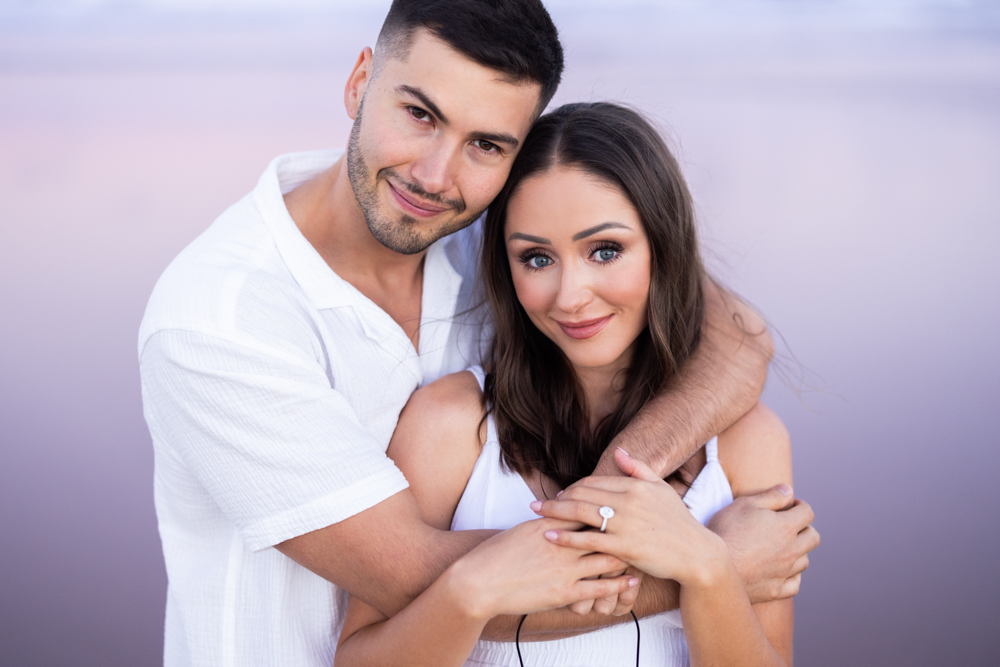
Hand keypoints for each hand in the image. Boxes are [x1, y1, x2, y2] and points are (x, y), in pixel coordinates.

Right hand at [447, 516, 638, 619]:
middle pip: (603, 531)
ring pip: (606, 558)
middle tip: (647, 525)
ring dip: (629, 555)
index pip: (587, 509)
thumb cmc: (499, 554)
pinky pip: (599, 588)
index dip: (609, 505)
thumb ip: (548, 520)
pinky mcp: (564, 592)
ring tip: (647, 552)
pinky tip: (633, 580)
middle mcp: (561, 543)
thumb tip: (562, 509)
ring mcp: (564, 568)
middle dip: (626, 528)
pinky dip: (619, 583)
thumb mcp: (526, 529)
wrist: (480, 581)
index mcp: (552, 524)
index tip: (629, 502)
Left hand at [531, 449, 726, 584]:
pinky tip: (549, 536)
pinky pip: (587, 539)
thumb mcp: (661, 489)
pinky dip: (565, 537)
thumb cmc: (678, 522)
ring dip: (554, 512)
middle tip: (539, 503)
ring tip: (536, 513)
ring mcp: (625, 524)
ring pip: (580, 513)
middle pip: (582, 494)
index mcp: (635, 485)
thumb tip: (619, 451)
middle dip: (558, 498)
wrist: (696, 553)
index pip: (594, 482)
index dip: (574, 488)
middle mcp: (628, 501)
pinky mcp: (623, 547)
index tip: (561, 494)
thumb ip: (638, 469)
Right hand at [707, 485, 819, 602]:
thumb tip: (789, 490)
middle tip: (789, 525)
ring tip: (784, 546)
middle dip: (805, 528)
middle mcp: (791, 550)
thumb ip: (772, 496)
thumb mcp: (745, 504)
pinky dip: (792, 576)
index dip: (800, 506)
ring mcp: (784, 572)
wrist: (713, 565)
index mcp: (786, 527)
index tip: (789, 506)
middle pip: (813, 538)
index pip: (807, 513)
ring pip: (805, 561)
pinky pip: (795, 584)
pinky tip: (782, 570)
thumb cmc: (727, 530)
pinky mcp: (775, 590)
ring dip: (799, 551)